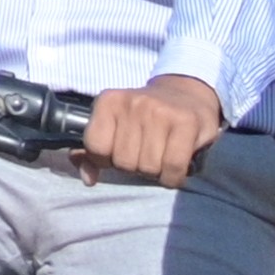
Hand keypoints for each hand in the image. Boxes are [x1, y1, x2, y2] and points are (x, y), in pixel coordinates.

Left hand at [83, 74, 225, 187]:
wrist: (186, 94)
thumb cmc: (144, 117)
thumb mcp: (113, 125)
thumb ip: (93, 152)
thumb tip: (88, 179)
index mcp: (108, 101)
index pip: (95, 146)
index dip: (105, 160)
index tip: (118, 154)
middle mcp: (132, 102)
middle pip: (123, 162)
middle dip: (134, 168)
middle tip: (144, 155)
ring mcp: (159, 111)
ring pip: (148, 168)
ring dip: (155, 173)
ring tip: (160, 158)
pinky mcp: (186, 123)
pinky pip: (173, 168)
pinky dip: (172, 178)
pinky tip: (174, 169)